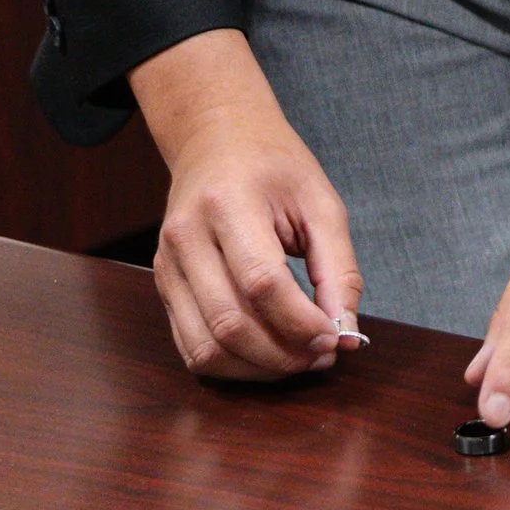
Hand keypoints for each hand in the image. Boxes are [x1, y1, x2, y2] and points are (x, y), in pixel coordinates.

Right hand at [132, 30, 362, 383]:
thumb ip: (339, 271)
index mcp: (229, 203)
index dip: (300, 323)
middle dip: (283, 354)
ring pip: (205, 346)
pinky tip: (266, 356)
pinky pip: (190, 346)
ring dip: (257, 369)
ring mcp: (167, 264)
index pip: (261, 283)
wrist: (217, 139)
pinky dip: (231, 364)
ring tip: (298, 359)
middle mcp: (187, 236)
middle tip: (322, 355)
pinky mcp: (163, 285)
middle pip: (230, 323)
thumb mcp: (322, 204)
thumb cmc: (275, 168)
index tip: (334, 338)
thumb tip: (345, 334)